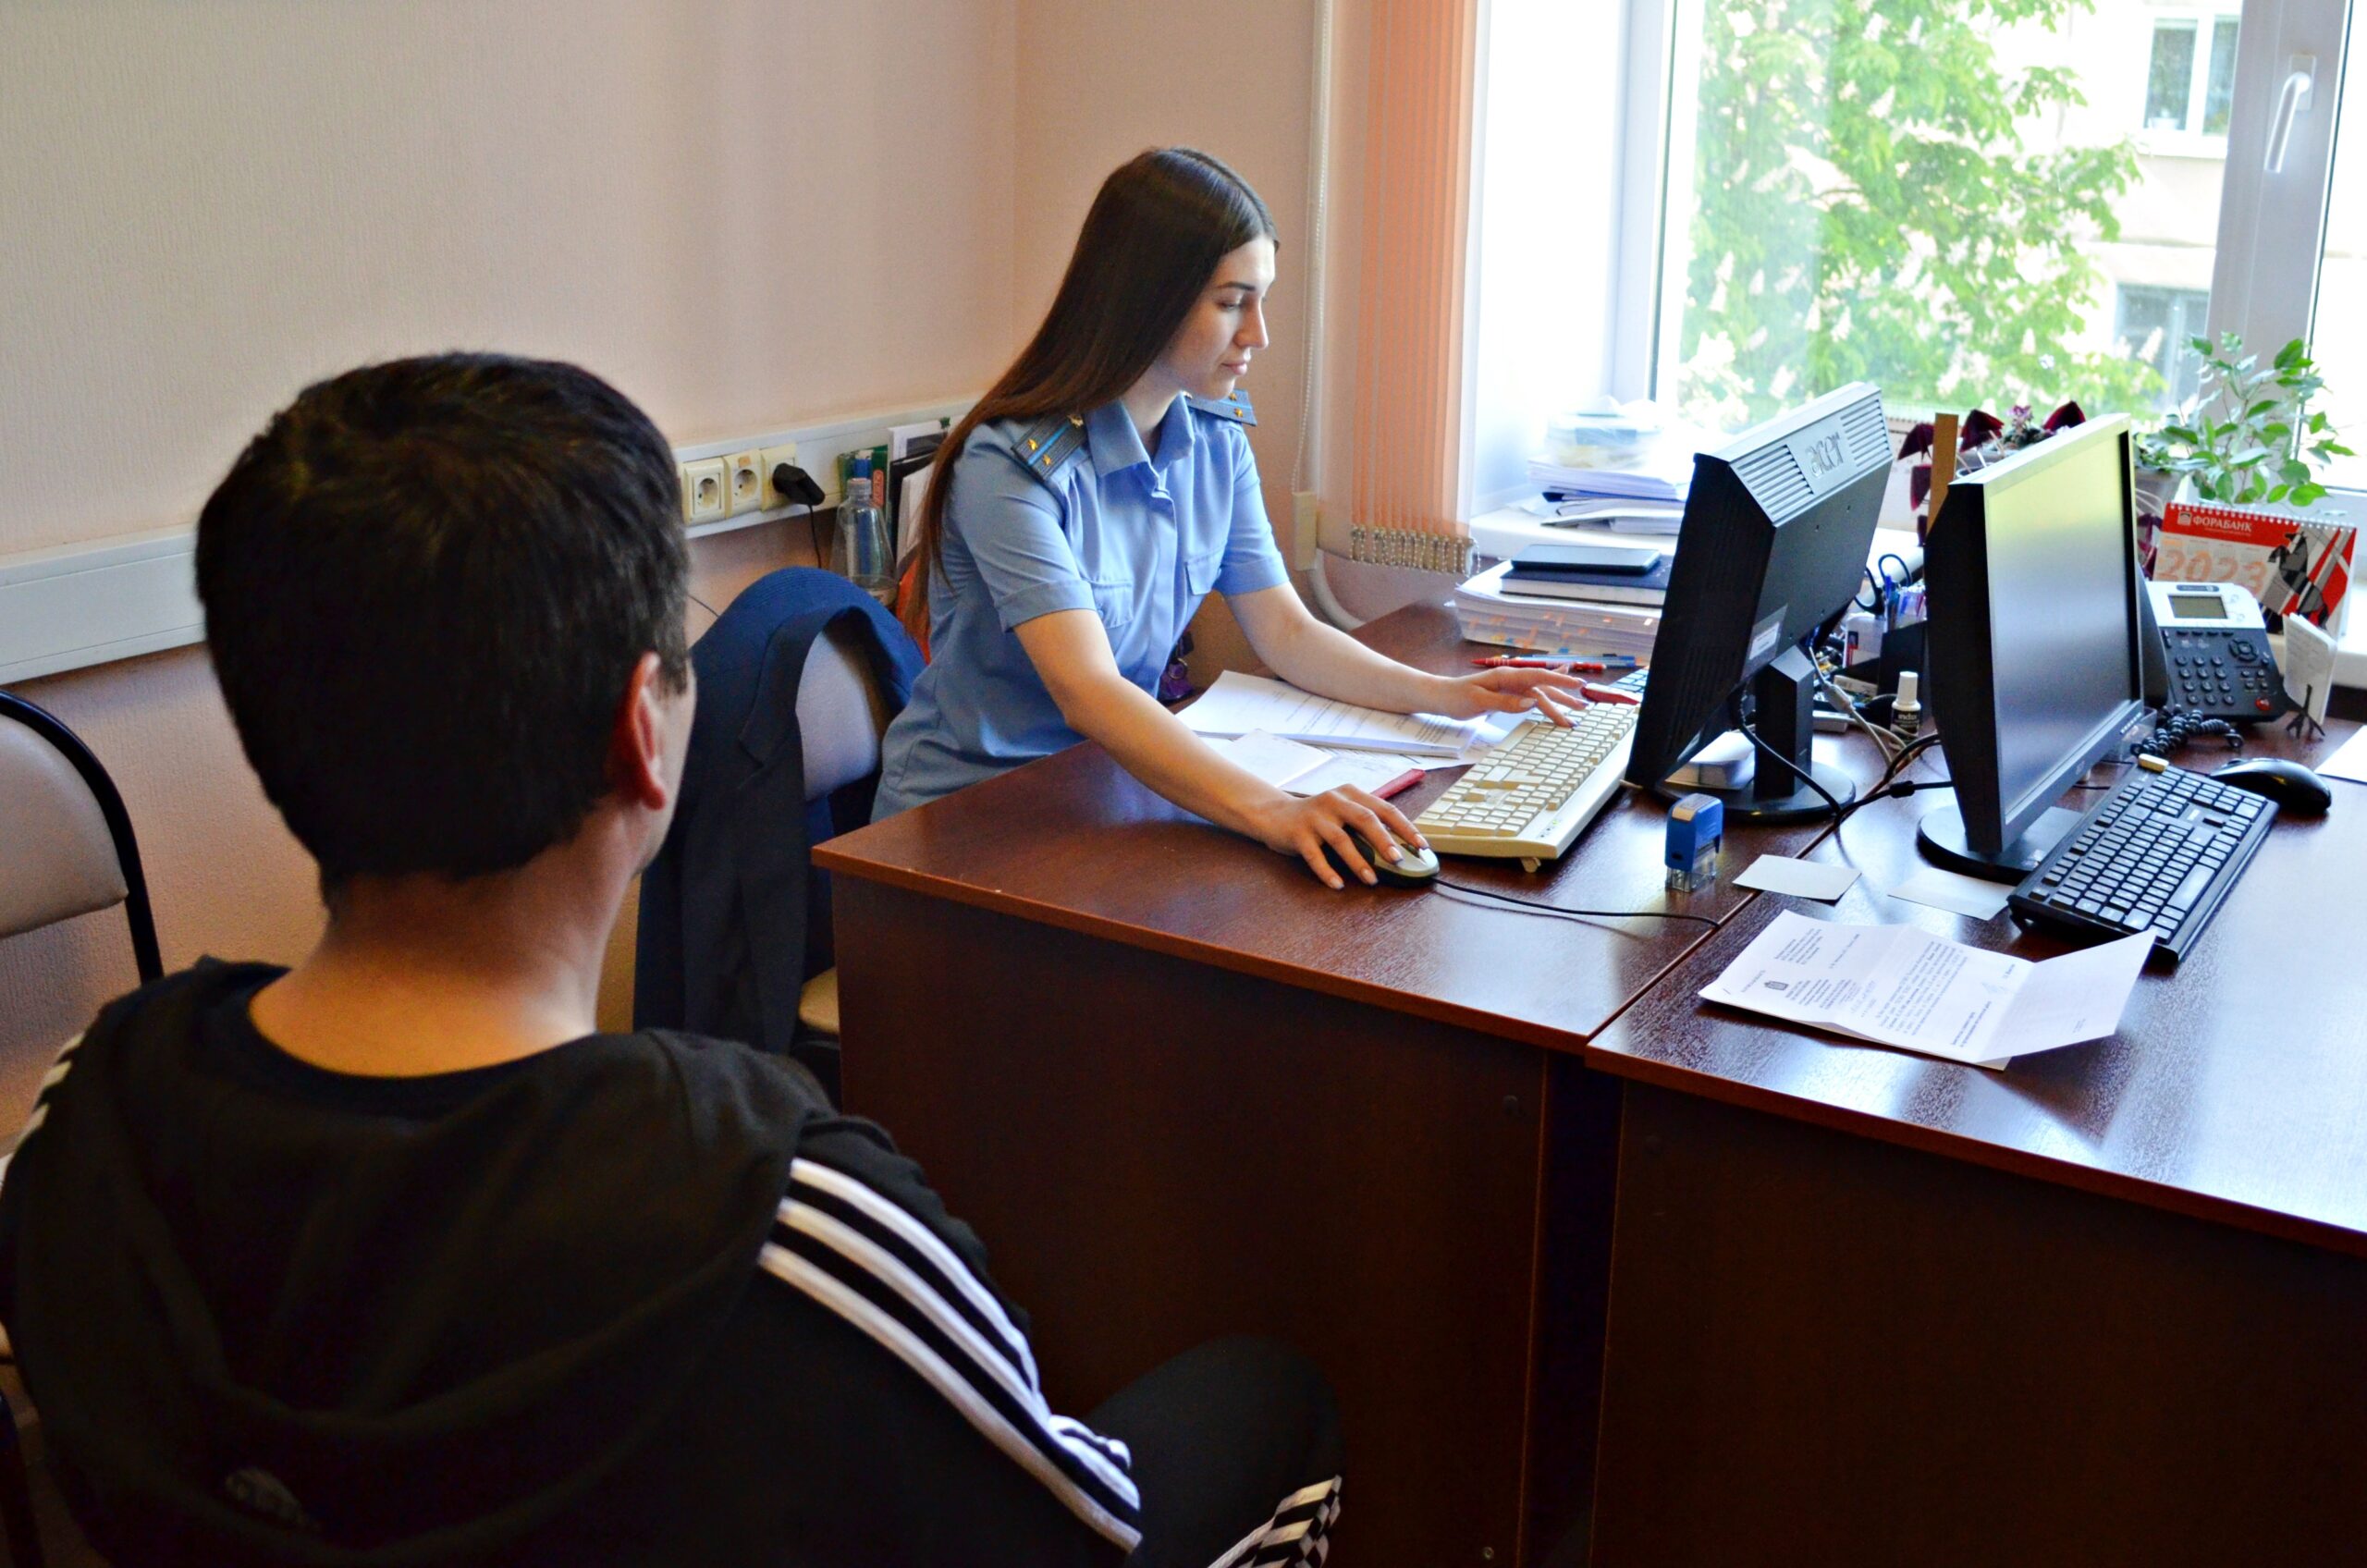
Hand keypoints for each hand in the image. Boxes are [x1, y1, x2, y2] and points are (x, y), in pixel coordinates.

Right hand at [1246, 786, 1426, 889]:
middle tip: (1398, 860)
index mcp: (1351, 794)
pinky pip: (1315, 855)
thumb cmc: (1317, 818)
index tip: (1421, 846)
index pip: (1384, 809)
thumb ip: (1365, 825)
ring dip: (1358, 861)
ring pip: (1341, 839)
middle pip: (1365, 819)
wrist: (1274, 814)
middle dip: (1384, 841)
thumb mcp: (1342, 812)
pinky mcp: (1298, 833)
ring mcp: (1315, 816)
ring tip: (1371, 880)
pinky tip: (1338, 885)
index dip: (1404, 827)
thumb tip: (1398, 851)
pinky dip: (1327, 871)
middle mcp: (1334, 801)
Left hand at [1429, 668, 1591, 726]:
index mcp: (1507, 677)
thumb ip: (1506, 702)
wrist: (1441, 696)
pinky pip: (1531, 694)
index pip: (1538, 677)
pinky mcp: (1507, 693)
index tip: (1578, 686)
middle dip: (1564, 697)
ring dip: (1558, 701)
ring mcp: (1510, 685)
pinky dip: (1546, 694)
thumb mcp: (1479, 701)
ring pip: (1539, 692)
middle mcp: (1511, 678)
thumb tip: (1531, 702)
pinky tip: (1557, 688)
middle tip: (1583, 707)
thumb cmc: (1456, 698)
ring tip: (1577, 708)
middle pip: (1543, 687)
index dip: (1560, 681)